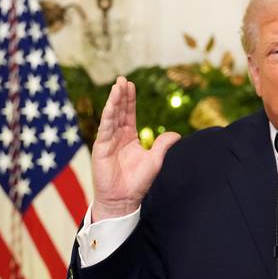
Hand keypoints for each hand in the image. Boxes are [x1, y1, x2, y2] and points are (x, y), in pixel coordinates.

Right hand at [90, 77, 180, 220]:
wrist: (123, 199)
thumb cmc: (138, 182)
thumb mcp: (155, 160)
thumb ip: (163, 145)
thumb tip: (176, 134)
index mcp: (129, 138)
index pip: (129, 114)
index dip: (130, 100)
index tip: (131, 85)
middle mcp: (117, 137)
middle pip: (119, 111)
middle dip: (121, 95)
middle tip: (122, 79)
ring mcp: (108, 141)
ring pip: (112, 116)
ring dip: (115, 100)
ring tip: (118, 85)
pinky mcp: (101, 148)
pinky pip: (106, 128)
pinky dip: (109, 114)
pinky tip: (112, 103)